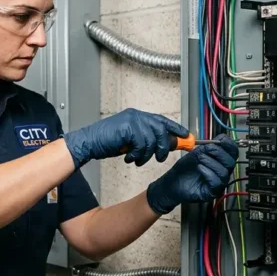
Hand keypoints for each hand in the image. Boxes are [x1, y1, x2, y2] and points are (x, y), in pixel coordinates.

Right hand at [63, 108, 189, 167]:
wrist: (89, 143)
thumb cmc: (107, 142)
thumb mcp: (132, 141)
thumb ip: (147, 139)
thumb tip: (167, 144)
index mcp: (138, 116)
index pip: (162, 120)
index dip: (176, 128)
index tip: (187, 137)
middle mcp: (137, 115)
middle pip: (161, 130)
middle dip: (164, 146)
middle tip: (160, 157)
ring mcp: (132, 120)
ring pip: (152, 139)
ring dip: (146, 154)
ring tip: (137, 160)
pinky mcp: (128, 127)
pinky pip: (142, 144)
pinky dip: (137, 155)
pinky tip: (129, 158)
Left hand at [145, 135, 238, 214]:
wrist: (173, 182)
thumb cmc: (185, 168)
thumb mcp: (197, 153)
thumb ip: (209, 147)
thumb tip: (220, 139)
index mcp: (221, 162)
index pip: (233, 153)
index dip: (229, 145)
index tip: (221, 139)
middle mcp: (222, 173)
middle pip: (231, 162)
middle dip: (220, 153)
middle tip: (207, 149)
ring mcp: (218, 184)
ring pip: (224, 172)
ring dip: (212, 162)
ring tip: (200, 158)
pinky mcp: (212, 193)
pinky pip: (216, 183)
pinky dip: (208, 173)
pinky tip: (200, 168)